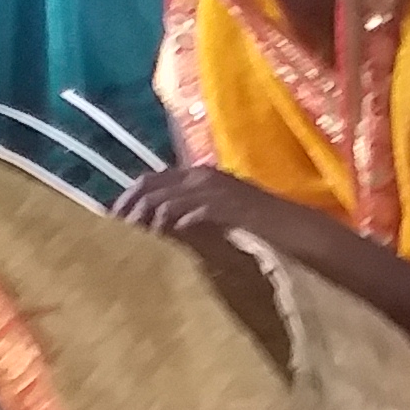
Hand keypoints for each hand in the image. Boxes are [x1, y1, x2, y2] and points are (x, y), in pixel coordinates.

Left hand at [113, 165, 295, 243]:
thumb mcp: (217, 215)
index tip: (112, 217)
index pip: (152, 178)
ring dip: (149, 215)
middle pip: (154, 184)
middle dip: (131, 205)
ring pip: (170, 196)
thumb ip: (189, 213)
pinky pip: (196, 210)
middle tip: (114, 228)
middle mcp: (205, 175)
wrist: (297, 229)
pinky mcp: (230, 206)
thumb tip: (156, 225)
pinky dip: (178, 220)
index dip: (129, 196)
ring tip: (134, 234)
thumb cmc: (256, 225)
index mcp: (200, 175)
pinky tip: (167, 234)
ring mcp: (218, 189)